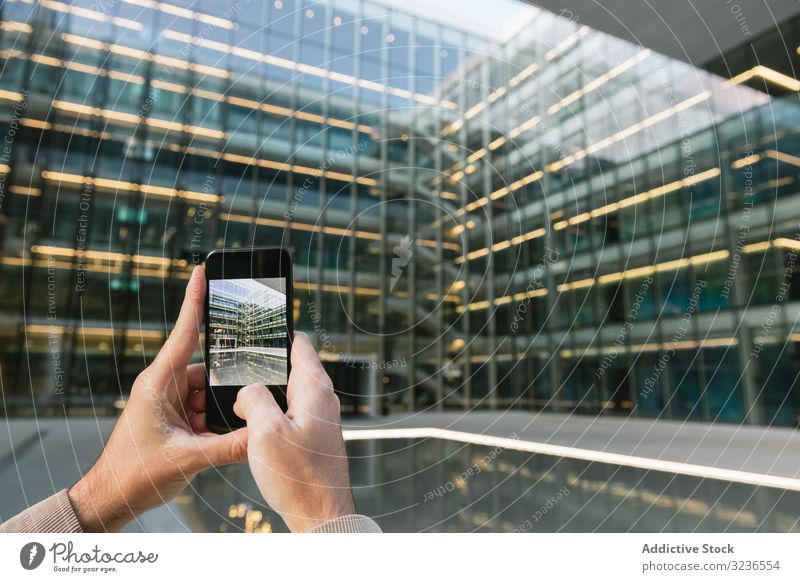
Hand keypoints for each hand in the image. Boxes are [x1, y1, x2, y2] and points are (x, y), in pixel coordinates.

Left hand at [68, 266, 247, 531]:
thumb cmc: (133, 474)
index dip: (195, 300)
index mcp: (158, 382)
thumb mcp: (186, 458)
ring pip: (210, 394)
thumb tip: (263, 436)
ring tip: (210, 436)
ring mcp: (171, 402)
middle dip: (223, 388)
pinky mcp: (177, 418)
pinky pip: (205, 411)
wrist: (110, 500)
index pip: (183, 332)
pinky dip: (214, 424)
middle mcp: (165, 386)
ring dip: (217, 412)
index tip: (203, 271)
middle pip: (208, 371)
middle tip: (227, 407)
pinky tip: (217, 440)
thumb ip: (229, 446)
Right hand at [233, 332, 355, 531]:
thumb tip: (248, 391)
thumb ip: (254, 399)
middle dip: (264, 365)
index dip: (278, 332)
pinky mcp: (313, 437)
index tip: (257, 326)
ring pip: (288, 392)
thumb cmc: (298, 478)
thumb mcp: (265, 432)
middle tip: (236, 364)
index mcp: (314, 389)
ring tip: (238, 396)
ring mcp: (319, 419)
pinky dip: (270, 413)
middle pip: (291, 367)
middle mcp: (322, 399)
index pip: (300, 344)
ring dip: (265, 393)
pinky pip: (288, 413)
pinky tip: (252, 424)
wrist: (321, 516)